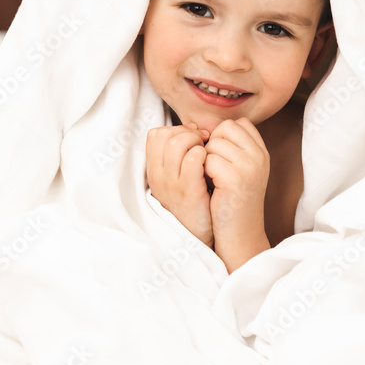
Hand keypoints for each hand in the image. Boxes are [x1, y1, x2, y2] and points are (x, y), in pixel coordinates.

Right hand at [146, 124, 212, 247]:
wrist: (198, 236)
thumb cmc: (194, 202)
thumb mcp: (178, 178)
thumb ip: (180, 155)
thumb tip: (193, 128)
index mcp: (154, 171)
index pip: (155, 135)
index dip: (176, 130)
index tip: (193, 139)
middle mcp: (158, 176)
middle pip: (166, 135)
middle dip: (188, 133)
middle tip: (203, 144)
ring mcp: (171, 184)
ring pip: (178, 143)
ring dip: (197, 142)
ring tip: (206, 153)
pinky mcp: (188, 191)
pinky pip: (193, 159)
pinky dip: (204, 154)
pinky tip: (210, 164)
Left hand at [204, 118, 270, 271]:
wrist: (240, 234)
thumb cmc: (232, 201)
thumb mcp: (240, 169)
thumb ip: (233, 147)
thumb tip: (206, 127)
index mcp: (261, 152)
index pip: (238, 124)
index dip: (222, 137)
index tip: (220, 158)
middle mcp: (259, 156)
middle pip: (224, 129)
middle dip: (212, 145)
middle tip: (214, 169)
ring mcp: (249, 166)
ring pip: (214, 143)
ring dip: (205, 159)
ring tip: (212, 179)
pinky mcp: (235, 178)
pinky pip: (208, 160)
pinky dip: (203, 172)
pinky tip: (210, 186)